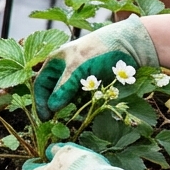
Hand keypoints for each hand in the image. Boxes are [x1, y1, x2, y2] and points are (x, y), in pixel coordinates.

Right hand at [33, 16, 158, 118]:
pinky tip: (86, 111)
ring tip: (73, 119)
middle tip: (58, 123)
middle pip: (53, 93)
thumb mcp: (78, 68)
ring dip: (69, 108)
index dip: (40, 102)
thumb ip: (64, 88)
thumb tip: (51, 108)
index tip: (46, 118)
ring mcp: (79, 78)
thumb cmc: (99, 51)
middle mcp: (64, 71)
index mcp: (55, 62)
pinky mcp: (93, 84)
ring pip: (68, 98)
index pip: (40, 85)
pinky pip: (83, 99)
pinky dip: (82, 106)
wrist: (129, 45)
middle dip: (55, 107)